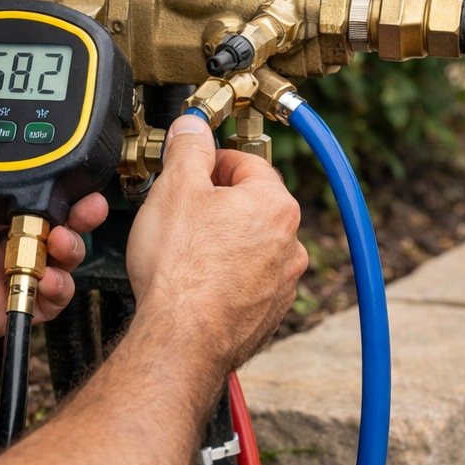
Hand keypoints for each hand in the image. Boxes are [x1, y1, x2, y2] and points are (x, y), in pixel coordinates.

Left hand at [0, 101, 108, 385]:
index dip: (29, 170)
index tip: (51, 159)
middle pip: (33, 212)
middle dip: (65, 205)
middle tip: (83, 201)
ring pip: (45, 250)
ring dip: (67, 242)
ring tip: (64, 239)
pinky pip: (41, 297)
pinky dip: (56, 288)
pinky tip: (50, 277)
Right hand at [126, 113, 307, 370]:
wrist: (180, 339)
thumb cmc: (180, 268)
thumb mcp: (175, 187)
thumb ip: (188, 147)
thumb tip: (192, 126)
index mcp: (274, 205)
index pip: (245, 161)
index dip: (210, 160)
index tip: (188, 167)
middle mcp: (290, 245)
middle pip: (250, 203)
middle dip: (215, 200)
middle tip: (180, 207)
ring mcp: (281, 284)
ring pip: (249, 244)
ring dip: (221, 239)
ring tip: (183, 247)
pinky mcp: (266, 315)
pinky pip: (246, 280)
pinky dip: (224, 275)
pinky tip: (193, 279)